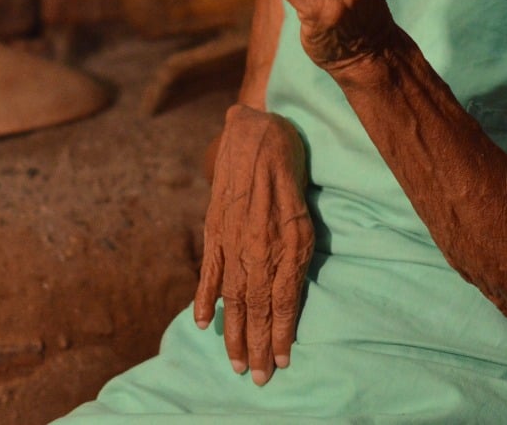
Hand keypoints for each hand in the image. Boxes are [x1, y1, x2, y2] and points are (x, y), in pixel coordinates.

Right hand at [194, 104, 313, 384]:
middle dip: (258, 346)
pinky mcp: (215, 227)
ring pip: (234, 296)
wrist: (257, 129)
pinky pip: (210, 270)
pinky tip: (203, 323)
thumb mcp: (303, 209)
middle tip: (257, 379)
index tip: (280, 362)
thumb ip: (296, 247)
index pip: (283, 301)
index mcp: (285, 243)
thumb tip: (291, 290)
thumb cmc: (289, 167)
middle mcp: (257, 246)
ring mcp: (232, 239)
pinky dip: (205, 298)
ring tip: (236, 362)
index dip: (282, 334)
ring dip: (235, 332)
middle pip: (257, 307)